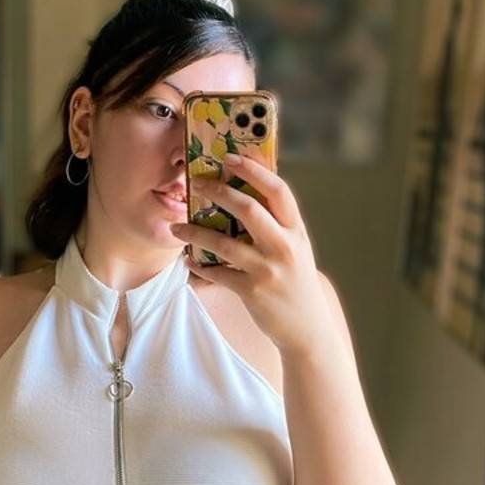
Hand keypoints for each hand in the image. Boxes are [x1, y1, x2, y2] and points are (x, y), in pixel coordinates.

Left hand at [170, 153, 331, 355]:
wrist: (307, 328)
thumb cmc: (296, 282)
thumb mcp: (296, 249)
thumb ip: (277, 225)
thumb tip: (246, 195)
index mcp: (296, 231)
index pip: (278, 190)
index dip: (254, 170)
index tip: (231, 157)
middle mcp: (284, 247)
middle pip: (249, 209)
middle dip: (219, 192)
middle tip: (197, 183)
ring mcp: (268, 270)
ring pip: (224, 243)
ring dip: (195, 233)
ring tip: (177, 228)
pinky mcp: (252, 291)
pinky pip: (217, 274)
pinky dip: (200, 267)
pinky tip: (189, 262)